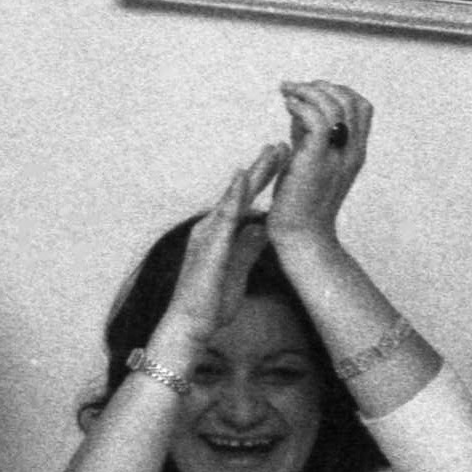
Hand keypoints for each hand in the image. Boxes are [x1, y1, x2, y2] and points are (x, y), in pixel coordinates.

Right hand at [147, 145, 286, 363]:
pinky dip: (234, 195)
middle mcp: (210, 229)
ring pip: (233, 198)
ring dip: (253, 174)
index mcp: (219, 235)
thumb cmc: (210, 305)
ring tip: (272, 152)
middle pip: (239, 193)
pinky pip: (223, 216)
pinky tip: (244, 178)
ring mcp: (207, 235)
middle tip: (281, 145)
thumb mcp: (239, 271)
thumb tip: (262, 228)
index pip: (244, 202)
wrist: (190, 326)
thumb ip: (248, 248)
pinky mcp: (209, 246)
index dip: (262, 180)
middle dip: (262, 169)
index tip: (282, 160)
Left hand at [265, 80, 371, 249]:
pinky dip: (302, 106)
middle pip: (352, 101)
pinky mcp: (316, 162)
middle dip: (323, 86)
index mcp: (355, 152)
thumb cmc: (300, 203)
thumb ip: (307, 135)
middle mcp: (352, 152)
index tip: (311, 90)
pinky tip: (288, 106)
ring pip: (335, 107)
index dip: (338, 91)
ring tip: (288, 92)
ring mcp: (337, 157)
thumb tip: (297, 109)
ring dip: (308, 92)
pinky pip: (317, 121)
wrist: (301, 236)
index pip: (361, 107)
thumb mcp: (309, 160)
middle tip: (296, 88)